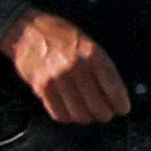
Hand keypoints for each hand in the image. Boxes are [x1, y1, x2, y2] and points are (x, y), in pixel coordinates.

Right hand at [9, 9, 127, 125]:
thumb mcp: (89, 44)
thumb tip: (115, 93)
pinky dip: (68, 118)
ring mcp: (58, 79)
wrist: (27, 31)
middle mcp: (76, 68)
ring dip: (87, 119)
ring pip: (79, 114)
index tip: (123, 110)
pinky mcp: (41, 88)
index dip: (120, 104)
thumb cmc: (62, 37)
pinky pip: (59, 114)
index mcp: (93, 55)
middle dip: (105, 115)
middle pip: (97, 105)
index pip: (113, 88)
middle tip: (106, 115)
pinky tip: (71, 113)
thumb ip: (101, 66)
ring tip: (89, 116)